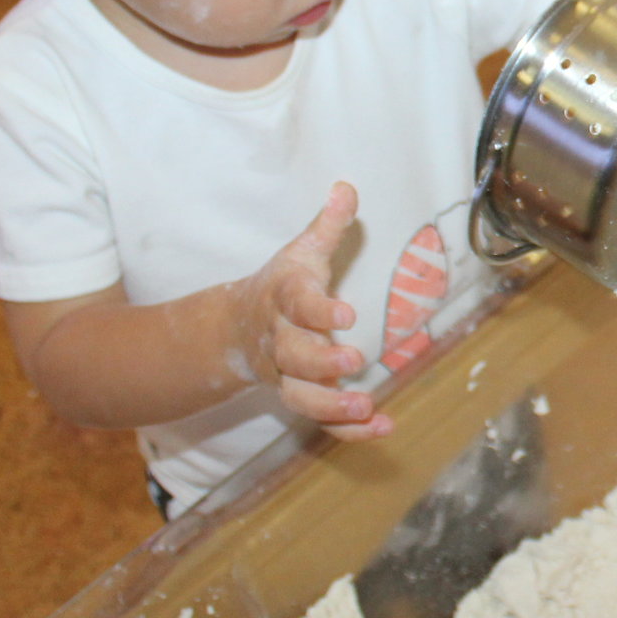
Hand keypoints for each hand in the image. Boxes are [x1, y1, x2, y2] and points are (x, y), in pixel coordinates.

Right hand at [234, 182, 391, 442]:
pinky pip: (319, 418)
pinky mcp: (298, 396)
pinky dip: (347, 430)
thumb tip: (347, 187)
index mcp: (284, 299)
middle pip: (294, 356)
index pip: (298, 304)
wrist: (234, 329)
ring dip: (332, 406)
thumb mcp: (301, 252)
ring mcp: (285, 374)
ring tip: (366, 408)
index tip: (347, 314)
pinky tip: (382, 429)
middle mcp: (280, 340)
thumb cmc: (280, 286)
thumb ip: (327, 226)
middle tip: (354, 362)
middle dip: (321, 362)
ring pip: (301, 396)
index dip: (320, 311)